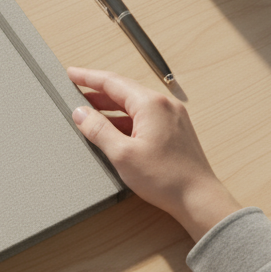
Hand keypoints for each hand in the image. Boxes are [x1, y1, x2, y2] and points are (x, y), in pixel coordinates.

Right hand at [68, 67, 241, 241]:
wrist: (199, 198)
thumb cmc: (166, 178)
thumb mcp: (122, 154)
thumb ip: (98, 129)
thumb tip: (80, 113)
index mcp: (151, 104)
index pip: (112, 82)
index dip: (88, 77)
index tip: (72, 73)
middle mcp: (164, 105)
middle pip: (123, 91)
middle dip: (97, 93)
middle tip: (75, 94)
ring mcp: (172, 116)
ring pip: (134, 105)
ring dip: (111, 108)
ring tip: (89, 114)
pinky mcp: (175, 130)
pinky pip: (144, 117)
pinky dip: (125, 120)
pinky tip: (113, 130)